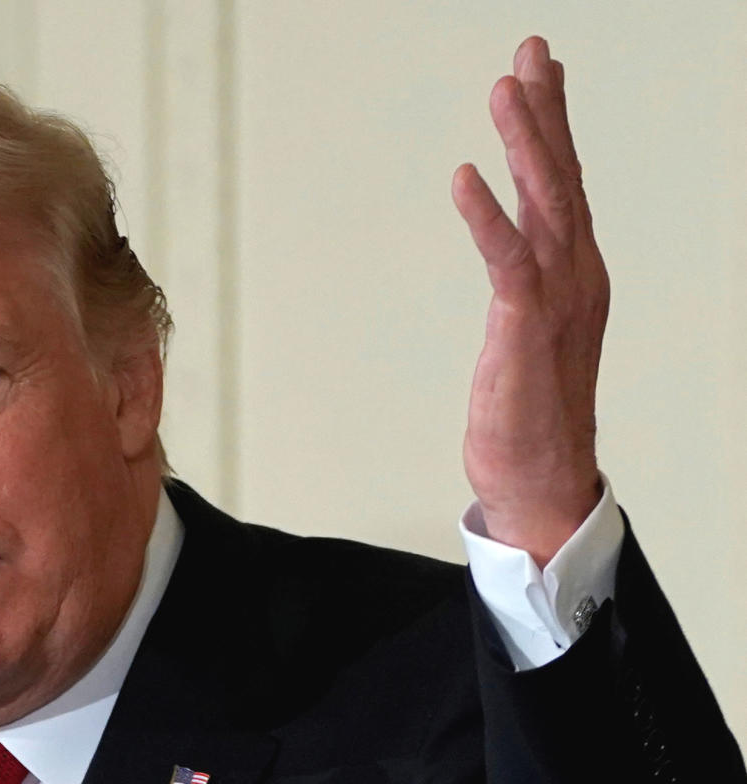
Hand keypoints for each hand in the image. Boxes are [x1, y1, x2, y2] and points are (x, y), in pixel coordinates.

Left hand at [453, 36, 608, 567]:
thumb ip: (527, 280)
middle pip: (561, 178)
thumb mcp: (531, 327)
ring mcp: (557, 302)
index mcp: (576, 271)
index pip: (565, 183)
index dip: (553, 123)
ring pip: (544, 206)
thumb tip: (517, 248)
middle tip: (531, 50)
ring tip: (506, 88)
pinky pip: (508, 264)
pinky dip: (487, 218)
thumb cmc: (532, 406)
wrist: (541, 477)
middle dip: (544, 111)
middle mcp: (576, 276)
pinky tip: (465, 178)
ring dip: (526, 144)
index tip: (541, 68)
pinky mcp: (525, 331)